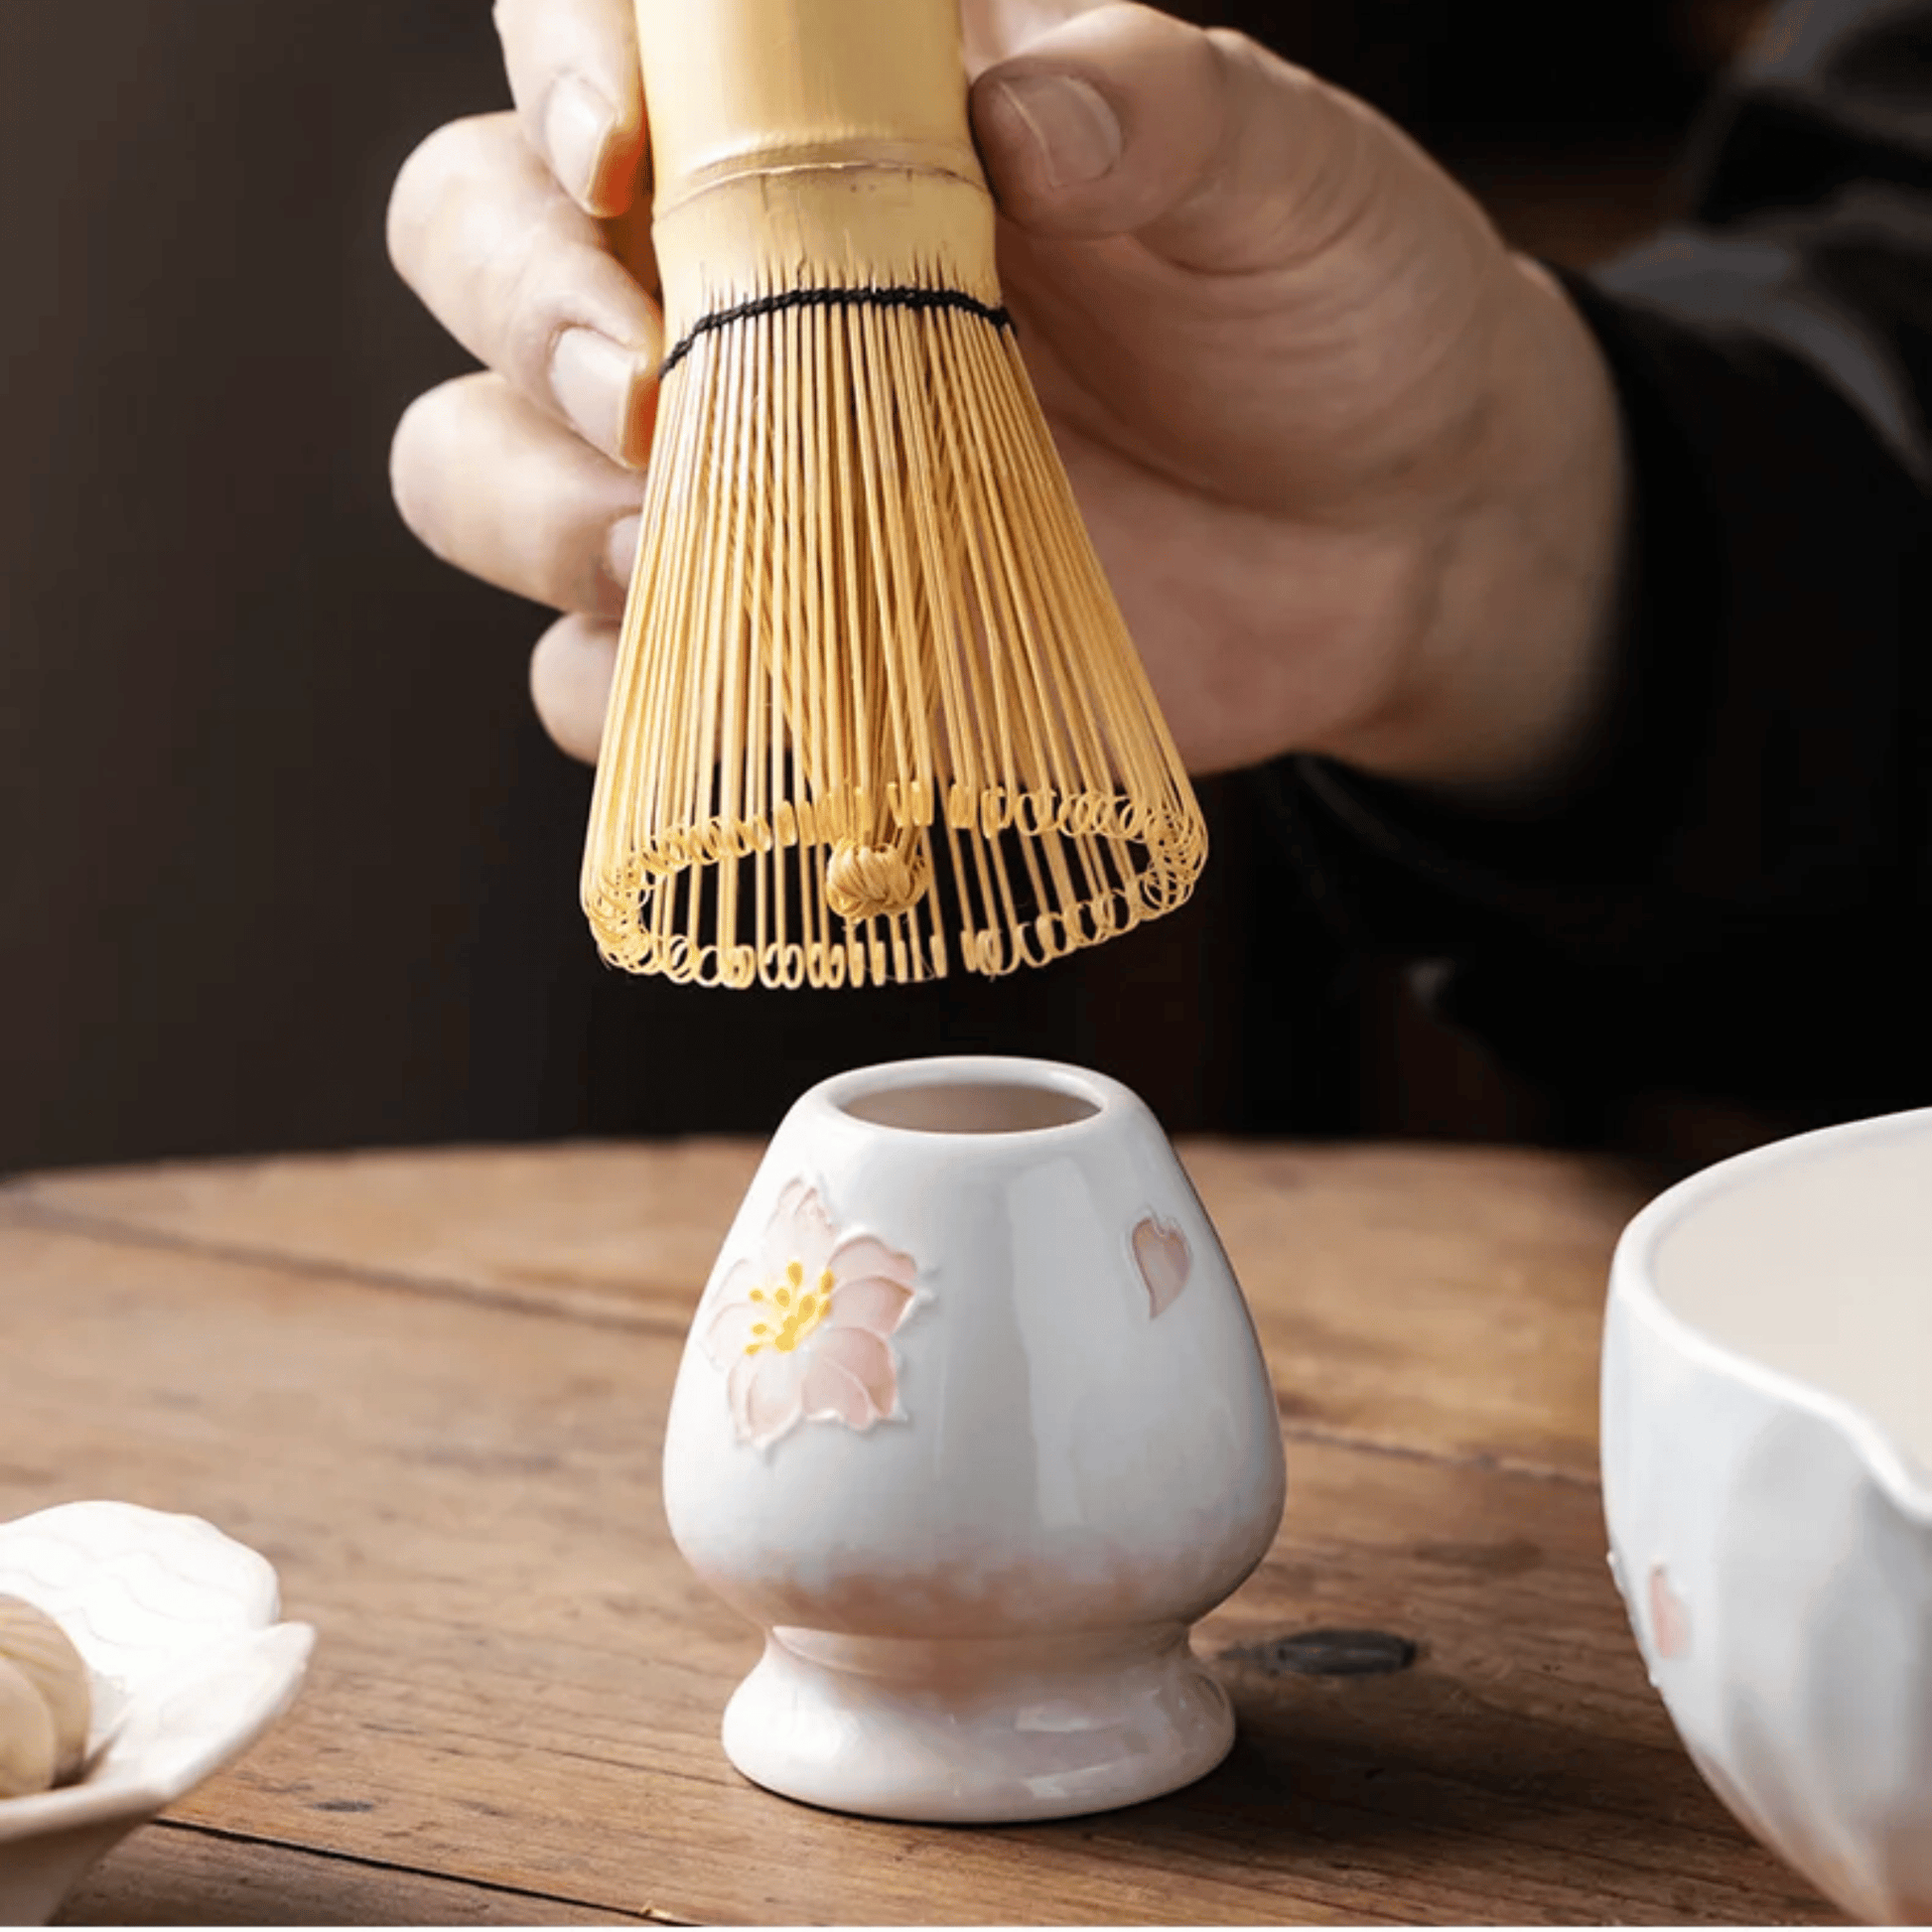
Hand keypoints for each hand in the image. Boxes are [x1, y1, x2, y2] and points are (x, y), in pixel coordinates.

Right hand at [388, 0, 1625, 799]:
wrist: (1392, 540)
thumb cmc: (1331, 315)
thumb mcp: (1290, 179)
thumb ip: (1166, 108)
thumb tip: (1020, 106)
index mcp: (841, 121)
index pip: (616, 39)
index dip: (558, 65)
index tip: (621, 153)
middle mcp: (743, 284)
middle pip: (479, 244)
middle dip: (519, 308)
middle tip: (643, 391)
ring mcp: (744, 473)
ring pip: (485, 464)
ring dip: (531, 507)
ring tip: (663, 543)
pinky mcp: (780, 642)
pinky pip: (602, 676)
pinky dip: (619, 698)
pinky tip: (732, 696)